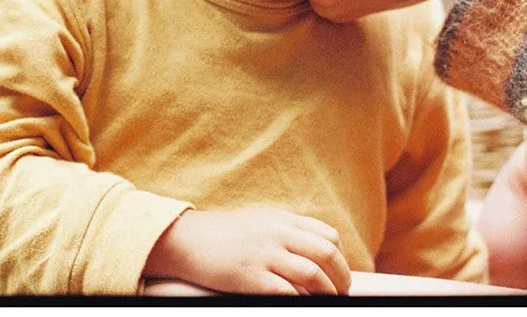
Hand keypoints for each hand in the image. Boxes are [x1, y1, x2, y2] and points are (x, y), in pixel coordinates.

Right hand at [143, 207, 351, 294]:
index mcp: (281, 220)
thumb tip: (313, 252)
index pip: (328, 236)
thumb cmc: (221, 235)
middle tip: (340, 294)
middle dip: (341, 278)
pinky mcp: (251, 276)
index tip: (338, 274)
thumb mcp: (257, 221)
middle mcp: (277, 233)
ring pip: (313, 275)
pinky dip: (300, 301)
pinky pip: (288, 292)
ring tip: (324, 303)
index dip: (341, 258)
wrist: (185, 239)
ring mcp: (264, 254)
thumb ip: (285, 232)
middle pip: (327, 254)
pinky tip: (299, 305)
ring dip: (326, 293)